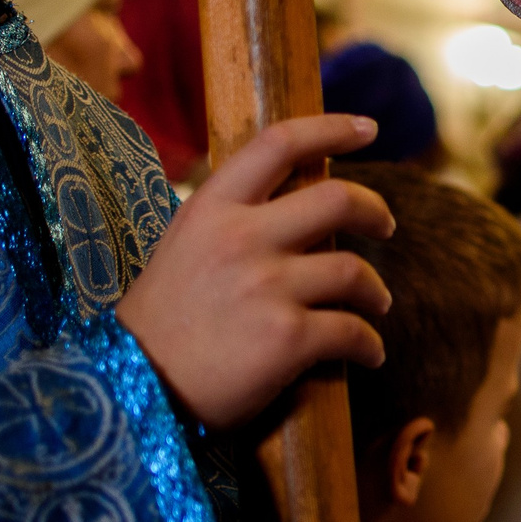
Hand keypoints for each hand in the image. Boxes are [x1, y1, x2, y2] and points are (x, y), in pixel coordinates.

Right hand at [118, 114, 393, 428]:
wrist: (134, 392)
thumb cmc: (159, 325)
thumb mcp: (183, 248)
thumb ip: (232, 221)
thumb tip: (294, 204)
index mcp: (211, 209)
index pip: (279, 144)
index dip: (331, 129)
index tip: (366, 129)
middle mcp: (241, 238)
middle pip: (337, 200)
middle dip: (375, 211)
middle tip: (386, 226)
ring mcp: (267, 287)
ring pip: (354, 271)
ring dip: (375, 291)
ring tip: (375, 303)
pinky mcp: (288, 338)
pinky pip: (353, 332)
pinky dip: (370, 345)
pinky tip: (369, 354)